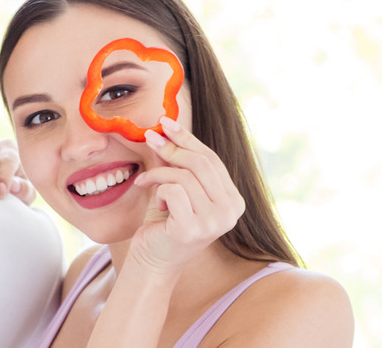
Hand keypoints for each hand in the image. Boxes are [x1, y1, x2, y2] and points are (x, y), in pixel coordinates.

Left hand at [130, 116, 244, 273]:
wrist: (152, 260)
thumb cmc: (164, 222)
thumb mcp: (172, 186)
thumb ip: (173, 161)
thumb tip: (163, 128)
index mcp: (233, 200)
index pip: (212, 159)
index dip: (187, 138)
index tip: (165, 122)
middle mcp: (231, 212)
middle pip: (200, 164)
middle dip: (171, 147)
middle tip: (150, 139)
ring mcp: (214, 222)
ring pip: (184, 176)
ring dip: (159, 174)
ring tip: (147, 183)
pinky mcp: (192, 229)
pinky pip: (173, 190)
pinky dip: (158, 191)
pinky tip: (156, 204)